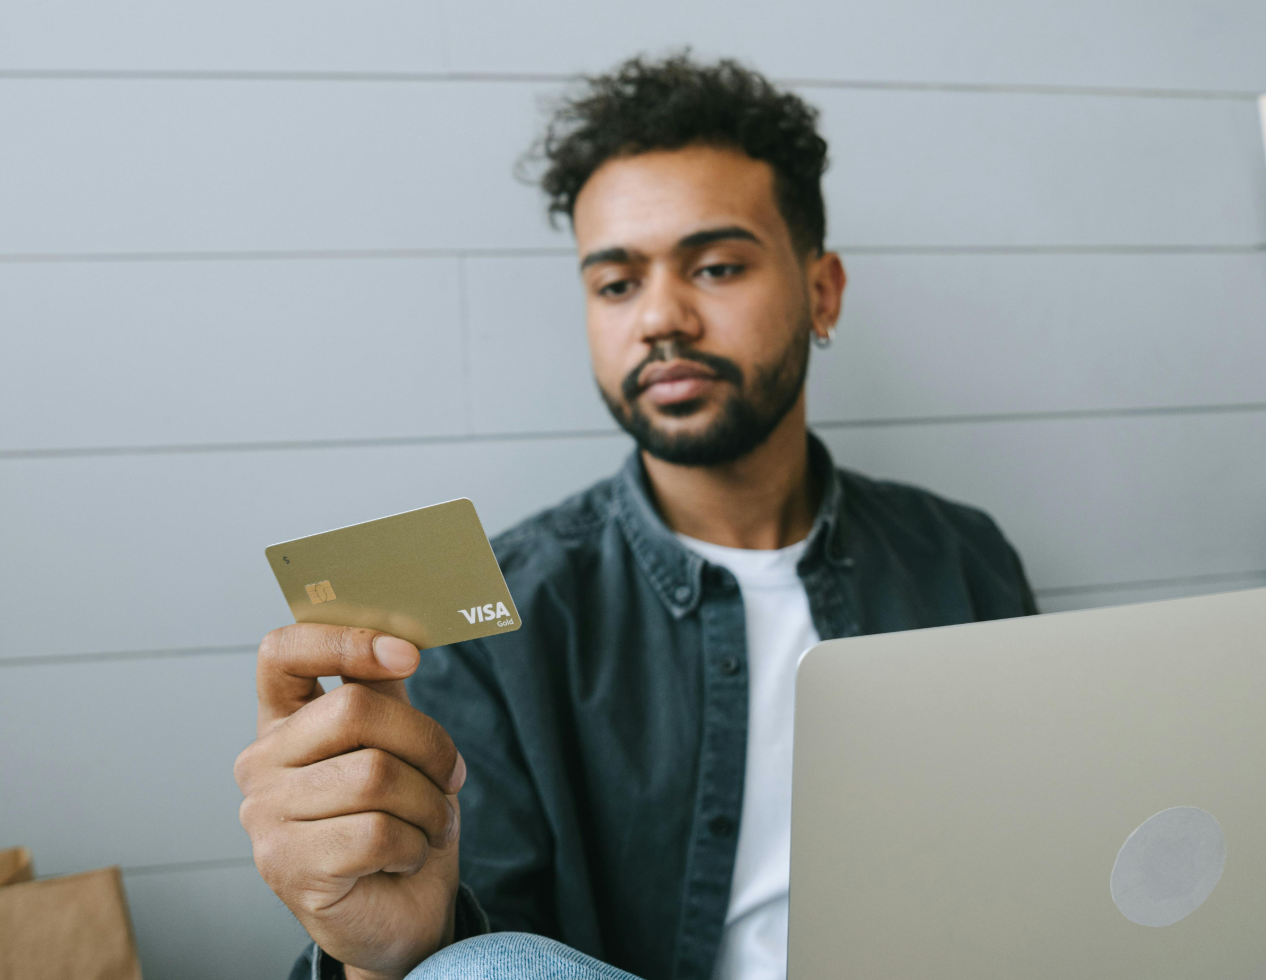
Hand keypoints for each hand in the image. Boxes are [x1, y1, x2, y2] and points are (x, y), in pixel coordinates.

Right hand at [234, 624, 464, 979]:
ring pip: (374, 775)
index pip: (281, 652)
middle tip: (450, 774)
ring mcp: (266, 816)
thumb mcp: (396, 746)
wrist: (400, 912)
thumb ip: (386, 691)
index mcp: (284, 722)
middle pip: (353, 708)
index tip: (406, 654)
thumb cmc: (398, 821)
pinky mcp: (288, 866)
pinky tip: (406, 856)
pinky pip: (377, 832)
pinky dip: (414, 844)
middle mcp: (261, 763)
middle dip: (425, 740)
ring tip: (430, 824)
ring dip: (428, 803)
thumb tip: (401, 633)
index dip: (343, 639)